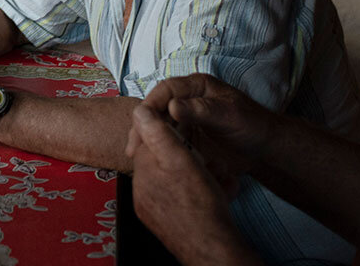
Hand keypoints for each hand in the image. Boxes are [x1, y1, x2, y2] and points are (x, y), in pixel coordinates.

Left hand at [127, 105, 258, 265]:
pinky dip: (197, 193)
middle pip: (165, 160)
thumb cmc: (200, 204)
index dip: (172, 133)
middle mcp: (141, 190)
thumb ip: (158, 133)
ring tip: (219, 178)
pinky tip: (216, 193)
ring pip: (176, 180)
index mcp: (143, 170)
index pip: (150, 140)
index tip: (190, 134)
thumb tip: (140, 110)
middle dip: (190, 157)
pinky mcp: (165, 222)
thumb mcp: (180, 159)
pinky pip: (180, 199)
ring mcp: (152, 208)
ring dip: (199, 174)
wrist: (212, 249)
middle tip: (211, 163)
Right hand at [140, 74, 273, 177]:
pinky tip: (151, 162)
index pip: (165, 89)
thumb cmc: (252, 124)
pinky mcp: (187, 138)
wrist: (265, 148)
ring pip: (158, 126)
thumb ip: (201, 110)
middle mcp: (186, 100)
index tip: (140, 121)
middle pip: (156, 108)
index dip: (151, 104)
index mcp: (196, 86)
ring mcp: (185, 120)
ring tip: (137, 157)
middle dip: (142, 125)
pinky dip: (159, 150)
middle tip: (133, 146)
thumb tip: (172, 107)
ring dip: (147, 139)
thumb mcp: (228, 116)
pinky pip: (167, 141)